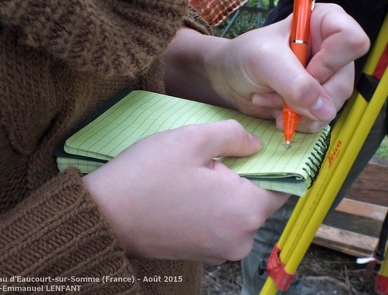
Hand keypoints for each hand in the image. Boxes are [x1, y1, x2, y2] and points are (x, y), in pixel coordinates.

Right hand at [83, 120, 288, 263]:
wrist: (104, 216)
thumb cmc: (147, 176)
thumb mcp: (192, 139)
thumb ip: (235, 135)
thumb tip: (256, 145)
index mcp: (245, 211)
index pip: (281, 184)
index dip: (270, 163)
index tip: (252, 149)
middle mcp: (241, 240)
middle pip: (259, 198)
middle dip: (242, 176)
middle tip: (211, 159)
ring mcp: (221, 252)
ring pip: (239, 211)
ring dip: (226, 191)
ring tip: (195, 176)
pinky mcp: (204, 255)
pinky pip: (223, 224)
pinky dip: (215, 207)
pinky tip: (188, 194)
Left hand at [205, 3, 369, 131]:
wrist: (229, 80)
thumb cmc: (244, 57)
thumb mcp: (265, 62)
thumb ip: (295, 83)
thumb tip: (326, 110)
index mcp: (324, 24)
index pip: (352, 41)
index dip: (330, 62)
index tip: (304, 69)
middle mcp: (331, 51)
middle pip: (344, 82)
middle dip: (307, 96)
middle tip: (277, 92)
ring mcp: (326, 78)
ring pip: (332, 106)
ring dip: (298, 112)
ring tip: (270, 101)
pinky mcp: (316, 101)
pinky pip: (320, 120)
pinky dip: (298, 122)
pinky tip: (278, 114)